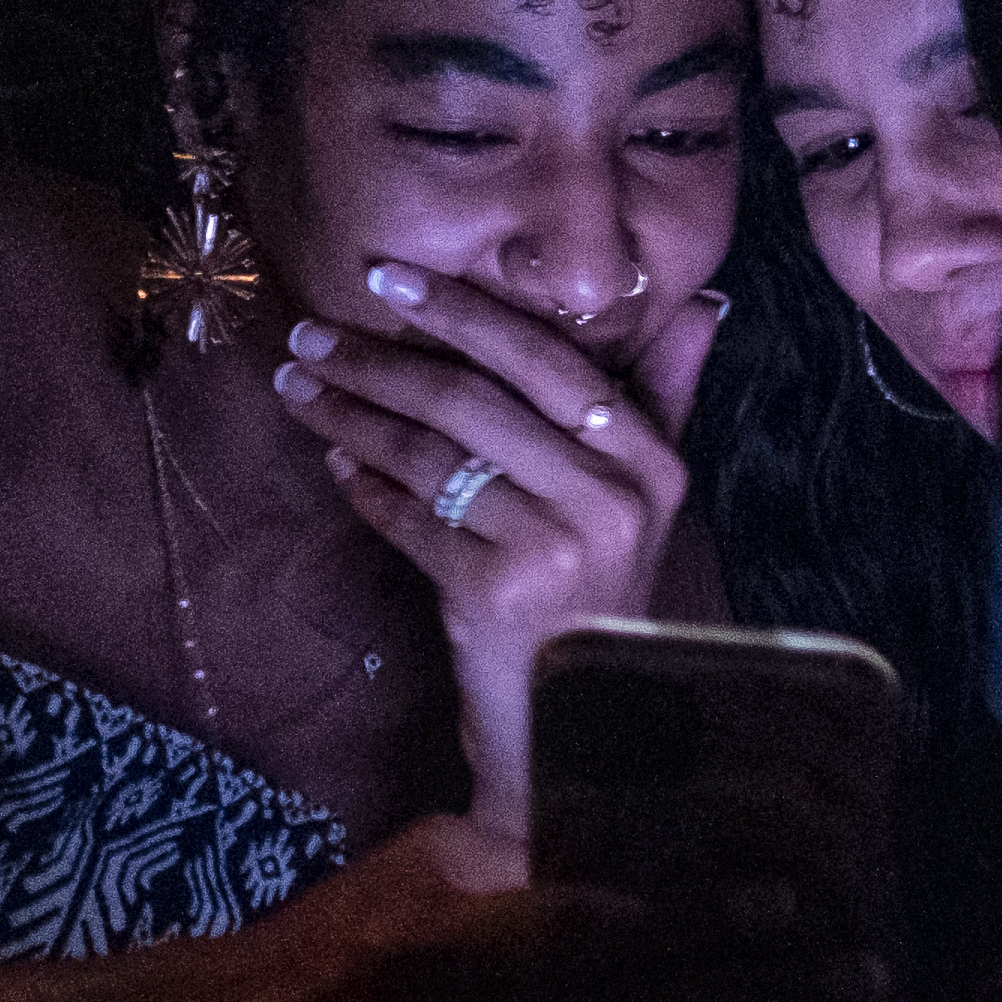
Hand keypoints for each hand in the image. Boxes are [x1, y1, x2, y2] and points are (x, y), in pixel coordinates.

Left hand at [267, 260, 712, 837]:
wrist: (577, 722)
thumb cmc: (600, 593)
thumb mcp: (646, 497)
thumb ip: (664, 399)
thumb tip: (703, 305)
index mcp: (651, 461)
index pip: (546, 360)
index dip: (462, 313)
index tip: (389, 279)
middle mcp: (612, 498)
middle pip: (472, 400)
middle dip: (379, 361)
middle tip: (310, 336)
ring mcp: (554, 547)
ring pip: (430, 456)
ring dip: (352, 418)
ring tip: (299, 389)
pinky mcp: (495, 592)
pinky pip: (411, 520)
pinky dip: (366, 491)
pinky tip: (337, 467)